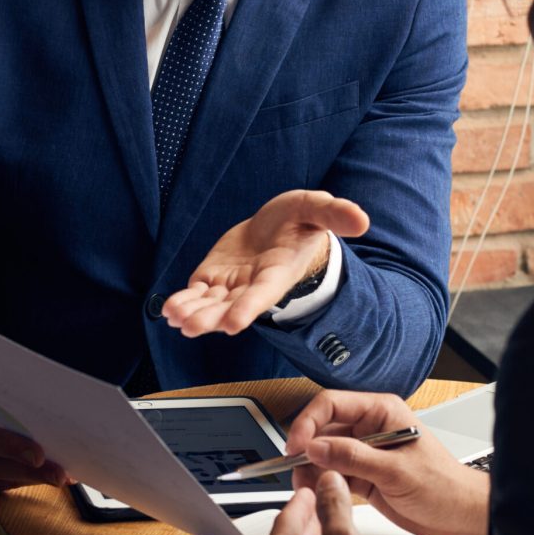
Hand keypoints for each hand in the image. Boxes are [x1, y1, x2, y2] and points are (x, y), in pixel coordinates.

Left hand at [162, 189, 368, 336]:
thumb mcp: (316, 209)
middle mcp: (254, 285)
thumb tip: (363, 220)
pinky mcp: (214, 277)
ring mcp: (232, 285)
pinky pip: (197, 294)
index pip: (263, 294)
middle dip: (212, 317)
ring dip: (194, 313)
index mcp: (278, 272)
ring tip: (176, 317)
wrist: (279, 229)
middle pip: (231, 307)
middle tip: (192, 325)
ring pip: (211, 306)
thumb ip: (335, 213)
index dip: (248, 307)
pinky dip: (183, 301)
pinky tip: (170, 309)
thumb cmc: (299, 223)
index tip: (234, 323)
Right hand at [284, 390, 489, 534]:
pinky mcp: (364, 474)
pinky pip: (333, 472)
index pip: (332, 404)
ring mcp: (366, 451)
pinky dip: (322, 482)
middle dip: (307, 448)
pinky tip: (317, 492)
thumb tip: (317, 447)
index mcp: (382, 411)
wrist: (459, 516)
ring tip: (305, 486)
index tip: (297, 445)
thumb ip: (354, 457)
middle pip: (324, 428)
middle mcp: (371, 427)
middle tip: (295, 469)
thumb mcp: (395, 471)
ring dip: (311, 468)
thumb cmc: (443, 486)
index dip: (309, 422)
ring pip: (325, 453)